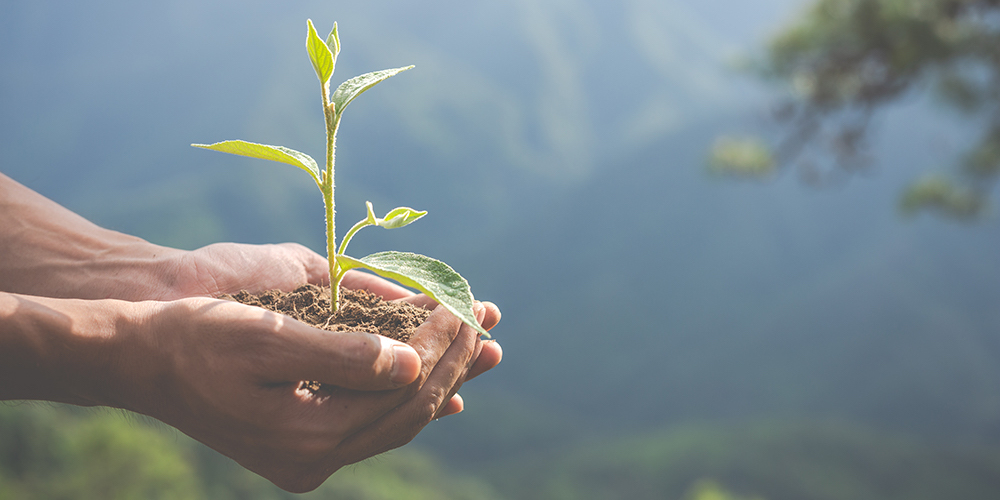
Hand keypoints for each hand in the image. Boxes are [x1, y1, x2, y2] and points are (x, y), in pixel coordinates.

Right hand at [117, 295, 498, 491]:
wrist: (141, 362)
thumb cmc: (197, 337)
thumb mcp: (267, 337)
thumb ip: (343, 355)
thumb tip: (412, 363)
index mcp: (307, 436)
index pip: (402, 391)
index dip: (441, 346)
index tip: (465, 305)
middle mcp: (314, 459)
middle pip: (409, 411)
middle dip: (453, 363)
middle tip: (487, 320)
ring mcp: (308, 459)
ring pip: (397, 421)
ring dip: (440, 380)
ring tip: (482, 349)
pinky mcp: (303, 447)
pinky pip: (374, 426)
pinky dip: (408, 401)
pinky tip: (441, 390)